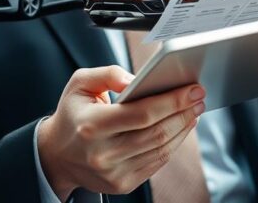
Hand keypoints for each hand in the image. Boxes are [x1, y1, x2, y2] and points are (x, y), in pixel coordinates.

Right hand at [38, 65, 205, 199]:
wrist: (58, 154)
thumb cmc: (73, 113)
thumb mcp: (80, 83)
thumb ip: (108, 74)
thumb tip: (137, 80)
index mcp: (91, 126)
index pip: (142, 113)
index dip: (172, 101)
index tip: (192, 89)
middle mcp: (103, 153)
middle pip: (157, 133)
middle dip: (184, 113)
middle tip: (199, 97)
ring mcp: (114, 173)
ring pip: (161, 149)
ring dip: (183, 129)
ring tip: (193, 111)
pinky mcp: (123, 184)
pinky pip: (156, 163)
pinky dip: (172, 144)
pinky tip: (179, 128)